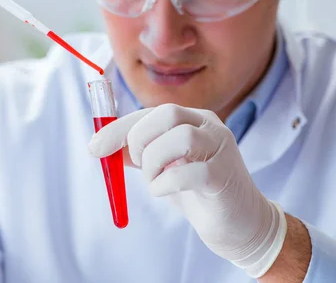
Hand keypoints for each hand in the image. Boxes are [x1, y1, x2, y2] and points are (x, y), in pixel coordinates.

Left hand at [88, 104, 287, 277]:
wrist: (240, 224)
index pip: (150, 111)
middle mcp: (209, 125)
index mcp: (192, 118)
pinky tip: (165, 191)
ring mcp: (220, 148)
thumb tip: (101, 145)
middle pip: (167, 113)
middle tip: (138, 165)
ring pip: (180, 137)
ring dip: (154, 163)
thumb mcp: (163, 166)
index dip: (119, 128)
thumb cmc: (197, 191)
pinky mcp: (224, 176)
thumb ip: (138, 153)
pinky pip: (187, 172)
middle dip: (140, 139)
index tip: (95, 148)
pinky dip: (165, 184)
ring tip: (155, 182)